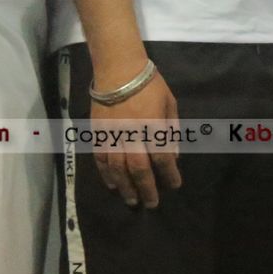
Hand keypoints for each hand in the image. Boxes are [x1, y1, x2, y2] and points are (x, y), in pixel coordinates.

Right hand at [90, 60, 182, 208]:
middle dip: (147, 189)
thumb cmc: (150, 85)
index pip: (163, 158)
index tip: (174, 185)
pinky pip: (101, 160)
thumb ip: (172, 130)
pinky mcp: (98, 134)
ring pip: (118, 169)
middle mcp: (132, 134)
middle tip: (152, 204)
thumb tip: (173, 156)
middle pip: (139, 169)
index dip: (169, 175)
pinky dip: (107, 175)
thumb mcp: (170, 103)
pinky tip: (113, 185)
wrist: (118, 70)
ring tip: (132, 201)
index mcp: (153, 127)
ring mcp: (112, 135)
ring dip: (126, 187)